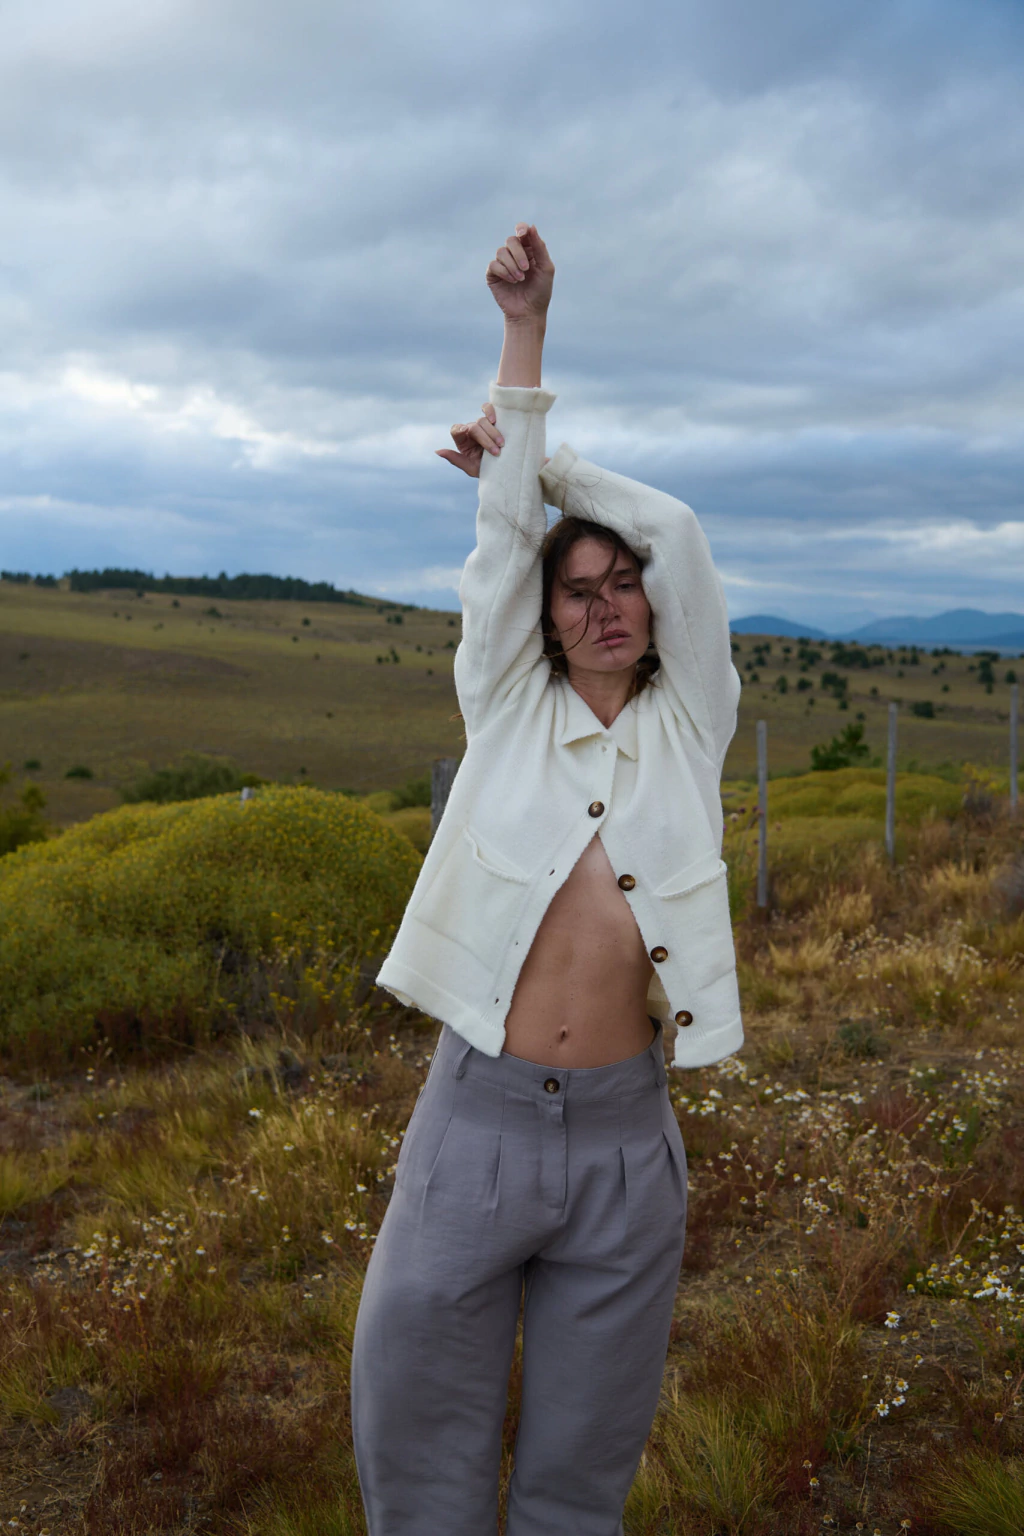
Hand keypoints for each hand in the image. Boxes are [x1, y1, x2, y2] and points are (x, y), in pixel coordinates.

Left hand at [434, 405, 551, 476]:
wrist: (507, 468)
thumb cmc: (487, 470)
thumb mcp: (471, 468)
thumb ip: (455, 459)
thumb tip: (438, 451)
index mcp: (462, 441)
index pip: (456, 430)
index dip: (461, 430)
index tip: (467, 434)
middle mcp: (471, 431)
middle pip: (473, 426)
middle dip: (485, 439)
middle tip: (496, 452)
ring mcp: (482, 424)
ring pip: (482, 420)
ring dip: (493, 432)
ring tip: (502, 445)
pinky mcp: (494, 419)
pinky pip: (488, 408)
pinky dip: (490, 411)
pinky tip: (495, 420)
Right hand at [486, 223, 553, 322]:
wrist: (529, 313)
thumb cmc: (540, 291)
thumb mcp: (546, 268)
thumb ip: (540, 247)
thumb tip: (531, 227)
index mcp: (529, 250)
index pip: (522, 232)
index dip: (521, 229)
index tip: (523, 235)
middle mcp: (514, 254)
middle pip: (511, 240)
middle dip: (518, 253)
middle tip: (526, 269)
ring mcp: (503, 264)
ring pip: (501, 252)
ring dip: (512, 265)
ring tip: (520, 279)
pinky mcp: (493, 274)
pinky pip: (493, 264)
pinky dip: (504, 271)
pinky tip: (512, 281)